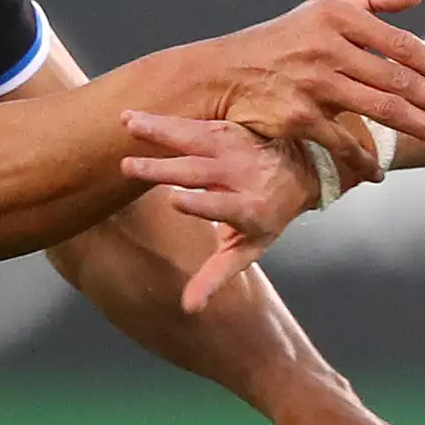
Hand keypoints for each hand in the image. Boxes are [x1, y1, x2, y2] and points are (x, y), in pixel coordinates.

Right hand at [118, 110, 318, 309]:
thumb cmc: (264, 218)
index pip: (225, 206)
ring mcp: (237, 149)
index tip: (173, 200)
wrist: (298, 170)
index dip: (201, 203)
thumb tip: (190, 308)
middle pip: (201, 171)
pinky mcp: (227, 129)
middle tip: (129, 167)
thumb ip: (216, 276)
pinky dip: (163, 119)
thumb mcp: (246, 249)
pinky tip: (131, 117)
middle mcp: (245, 175)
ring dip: (159, 132)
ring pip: (196, 139)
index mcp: (252, 210)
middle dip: (164, 168)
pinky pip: (195, 122)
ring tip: (127, 127)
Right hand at [216, 0, 424, 160]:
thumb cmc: (279, 41)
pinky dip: (364, 160)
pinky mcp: (296, 116)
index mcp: (338, 17)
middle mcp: (328, 47)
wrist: (221, 74)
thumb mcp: (321, 9)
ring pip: (383, 110)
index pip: (402, 45)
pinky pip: (342, 142)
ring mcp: (313, 83)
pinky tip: (382, 173)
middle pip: (400, 81)